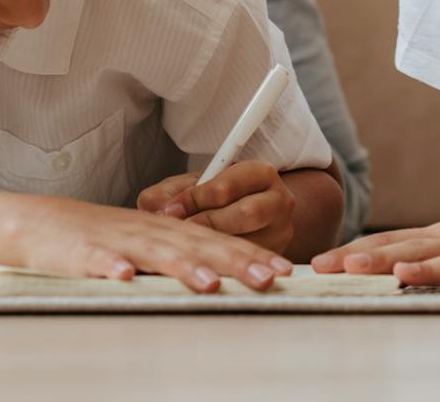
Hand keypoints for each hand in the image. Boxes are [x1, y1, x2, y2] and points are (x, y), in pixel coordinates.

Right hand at [0, 192, 291, 292]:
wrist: (38, 224)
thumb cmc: (98, 240)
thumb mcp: (146, 245)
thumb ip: (180, 257)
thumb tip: (223, 279)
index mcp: (166, 230)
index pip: (215, 241)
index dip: (250, 255)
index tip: (284, 273)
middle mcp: (148, 231)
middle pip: (196, 245)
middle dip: (234, 261)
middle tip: (268, 279)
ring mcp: (114, 241)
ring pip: (153, 252)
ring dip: (182, 266)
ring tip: (210, 283)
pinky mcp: (80, 252)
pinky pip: (95, 260)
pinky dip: (109, 267)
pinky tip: (125, 278)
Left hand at [136, 161, 297, 255]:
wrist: (249, 216)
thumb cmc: (214, 198)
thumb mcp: (192, 186)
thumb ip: (170, 192)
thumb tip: (158, 210)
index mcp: (260, 173)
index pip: (229, 185)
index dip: (197, 198)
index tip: (171, 210)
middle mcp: (279, 201)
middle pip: (246, 214)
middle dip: (208, 224)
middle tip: (181, 233)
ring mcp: (281, 232)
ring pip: (249, 244)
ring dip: (215, 248)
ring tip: (190, 250)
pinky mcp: (274, 257)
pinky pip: (248, 264)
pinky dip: (222, 266)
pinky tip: (202, 266)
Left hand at [311, 220, 439, 287]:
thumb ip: (425, 255)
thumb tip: (368, 265)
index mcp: (436, 235)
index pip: (389, 243)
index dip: (355, 252)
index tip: (318, 265)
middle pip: (408, 250)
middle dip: (372, 259)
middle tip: (336, 267)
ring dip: (427, 269)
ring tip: (399, 276)